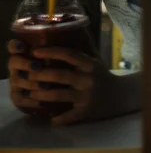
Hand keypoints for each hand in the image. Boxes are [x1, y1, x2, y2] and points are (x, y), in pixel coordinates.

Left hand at [7, 39, 123, 124]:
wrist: (121, 95)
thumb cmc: (103, 76)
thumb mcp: (95, 62)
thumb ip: (81, 53)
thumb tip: (68, 35)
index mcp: (90, 64)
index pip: (68, 54)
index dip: (50, 51)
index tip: (35, 51)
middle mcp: (88, 78)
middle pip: (60, 75)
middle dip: (40, 75)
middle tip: (26, 75)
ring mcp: (86, 95)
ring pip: (59, 95)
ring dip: (42, 95)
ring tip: (30, 94)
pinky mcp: (86, 110)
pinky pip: (68, 115)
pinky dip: (58, 118)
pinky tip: (50, 118)